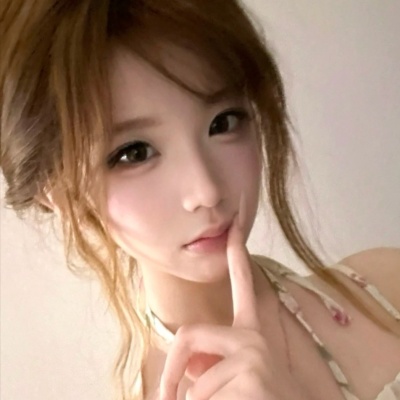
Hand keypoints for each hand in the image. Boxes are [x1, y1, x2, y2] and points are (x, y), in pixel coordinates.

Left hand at [160, 194, 310, 399]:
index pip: (242, 284)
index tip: (234, 226)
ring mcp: (253, 354)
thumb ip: (212, 361)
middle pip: (188, 335)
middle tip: (164, 397)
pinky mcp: (250, 375)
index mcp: (251, 333)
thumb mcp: (236, 376)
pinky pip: (200, 398)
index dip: (237, 254)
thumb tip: (185, 372)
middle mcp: (254, 337)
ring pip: (194, 385)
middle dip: (170, 371)